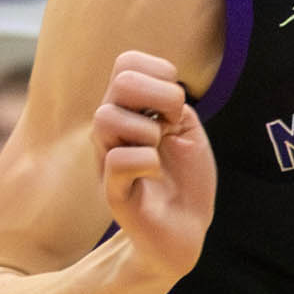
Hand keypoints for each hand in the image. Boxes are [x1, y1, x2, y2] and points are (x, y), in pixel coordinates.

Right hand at [93, 49, 219, 276]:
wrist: (184, 231)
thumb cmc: (185, 180)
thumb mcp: (186, 130)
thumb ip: (171, 101)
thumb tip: (161, 85)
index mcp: (128, 110)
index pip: (127, 62)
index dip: (160, 72)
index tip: (177, 106)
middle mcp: (112, 129)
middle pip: (120, 80)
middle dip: (161, 96)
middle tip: (173, 124)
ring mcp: (107, 158)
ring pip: (107, 117)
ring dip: (149, 131)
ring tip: (159, 151)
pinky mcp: (112, 191)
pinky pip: (119, 159)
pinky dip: (148, 162)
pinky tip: (155, 175)